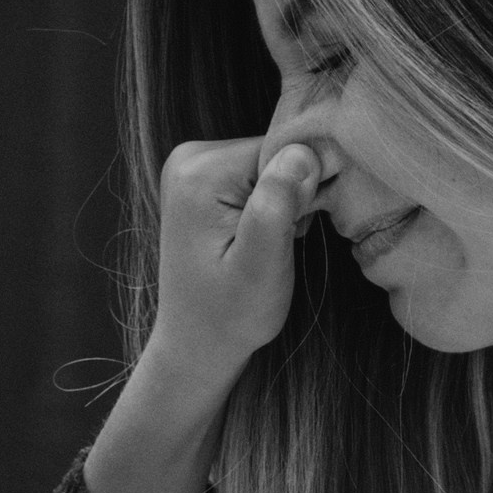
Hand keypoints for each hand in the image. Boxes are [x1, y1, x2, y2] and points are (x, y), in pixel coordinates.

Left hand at [151, 134, 324, 403]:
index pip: (282, 148)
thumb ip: (277, 204)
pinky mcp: (201, 178)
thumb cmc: (230, 315)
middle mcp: (189, 156)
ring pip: (269, 163)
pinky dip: (267, 204)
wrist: (196, 343)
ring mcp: (191, 164)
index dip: (301, 190)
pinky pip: (255, 174)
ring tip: (261, 247)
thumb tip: (302, 151)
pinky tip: (253, 238)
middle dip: (289, 195)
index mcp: (201, 171)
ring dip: (280, 202)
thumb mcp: (261, 265)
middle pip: (274, 152)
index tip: (288, 234)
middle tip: (273, 246)